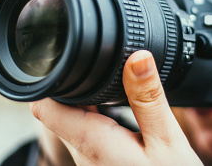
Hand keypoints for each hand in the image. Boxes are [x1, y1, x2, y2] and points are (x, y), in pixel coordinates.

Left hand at [31, 50, 202, 165]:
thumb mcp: (167, 141)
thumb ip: (148, 98)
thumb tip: (136, 56)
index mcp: (92, 142)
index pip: (45, 107)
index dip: (50, 78)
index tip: (65, 58)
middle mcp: (83, 154)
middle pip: (59, 109)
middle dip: (75, 83)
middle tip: (100, 62)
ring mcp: (90, 162)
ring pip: (74, 120)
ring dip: (88, 99)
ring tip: (113, 82)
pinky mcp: (101, 164)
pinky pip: (89, 133)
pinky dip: (98, 114)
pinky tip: (120, 108)